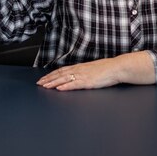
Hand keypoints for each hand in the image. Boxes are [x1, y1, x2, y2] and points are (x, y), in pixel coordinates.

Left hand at [36, 52, 154, 90]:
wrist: (118, 67)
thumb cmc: (108, 69)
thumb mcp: (93, 69)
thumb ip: (85, 72)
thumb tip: (79, 75)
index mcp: (81, 67)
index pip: (63, 70)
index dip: (52, 74)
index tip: (44, 78)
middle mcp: (80, 70)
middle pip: (60, 74)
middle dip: (48, 79)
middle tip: (39, 83)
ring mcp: (83, 76)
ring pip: (64, 79)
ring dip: (53, 83)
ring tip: (44, 86)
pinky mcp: (88, 82)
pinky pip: (74, 84)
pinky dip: (65, 86)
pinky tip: (59, 88)